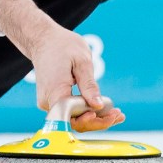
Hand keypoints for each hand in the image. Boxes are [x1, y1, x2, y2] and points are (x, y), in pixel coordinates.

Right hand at [0, 0, 124, 130]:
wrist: (43, 40)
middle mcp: (47, 101)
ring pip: (73, 119)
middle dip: (98, 122)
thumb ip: (89, 85)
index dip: (91, 120)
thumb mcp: (81, 61)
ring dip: (95, 119)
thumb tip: (98, 106)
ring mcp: (48, 102)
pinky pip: (71, 112)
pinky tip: (104, 111)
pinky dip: (87, 113)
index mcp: (54, 90)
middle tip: (118, 116)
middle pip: (74, 121)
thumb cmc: (61, 46)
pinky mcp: (52, 101)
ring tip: (116, 115)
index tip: (110, 115)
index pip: (72, 116)